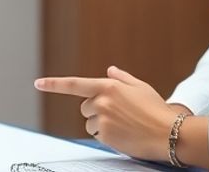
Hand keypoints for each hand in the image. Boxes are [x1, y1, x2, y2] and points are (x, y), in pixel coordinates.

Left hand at [35, 66, 173, 161]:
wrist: (170, 133)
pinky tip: (124, 135)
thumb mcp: (140, 87)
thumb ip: (121, 78)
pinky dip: (107, 137)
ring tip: (123, 125)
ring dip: (101, 125)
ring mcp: (103, 119)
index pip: (74, 84)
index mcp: (108, 86)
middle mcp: (102, 101)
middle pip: (85, 107)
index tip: (38, 83)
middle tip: (118, 114)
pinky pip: (98, 136)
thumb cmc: (157, 110)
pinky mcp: (106, 136)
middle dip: (96, 110)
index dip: (53, 84)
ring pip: (90, 124)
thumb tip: (110, 70)